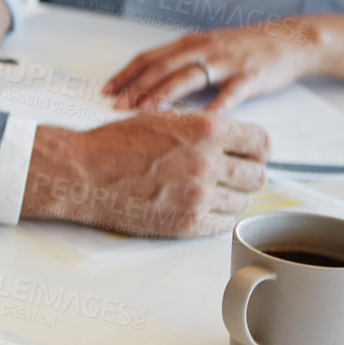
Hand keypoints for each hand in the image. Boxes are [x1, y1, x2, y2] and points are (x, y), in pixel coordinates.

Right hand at [23, 114, 269, 236]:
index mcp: (204, 130)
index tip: (248, 154)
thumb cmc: (115, 144)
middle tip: (226, 175)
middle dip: (244, 174)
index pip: (261, 142)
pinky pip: (223, 224)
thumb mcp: (163, 120)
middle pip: (258, 175)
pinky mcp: (186, 223)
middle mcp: (207, 162)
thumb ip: (204, 130)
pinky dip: (216, 217)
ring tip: (204, 191)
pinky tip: (196, 206)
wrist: (82, 172)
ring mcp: (198, 195)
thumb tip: (234, 142)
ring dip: (230, 197)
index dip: (256, 149)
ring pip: (243, 202)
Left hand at [104, 21, 321, 112]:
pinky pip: (230, 94)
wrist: (291, 40)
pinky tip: (200, 121)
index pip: (149, 57)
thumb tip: (146, 81)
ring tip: (143, 111)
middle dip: (135, 86)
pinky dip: (213, 107)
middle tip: (115, 105)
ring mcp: (227, 61)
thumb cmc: (246, 48)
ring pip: (188, 76)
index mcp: (190, 43)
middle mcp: (204, 48)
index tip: (105, 90)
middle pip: (162, 67)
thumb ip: (180, 61)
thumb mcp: (207, 47)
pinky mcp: (250, 76)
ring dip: (162, 94)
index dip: (125, 74)